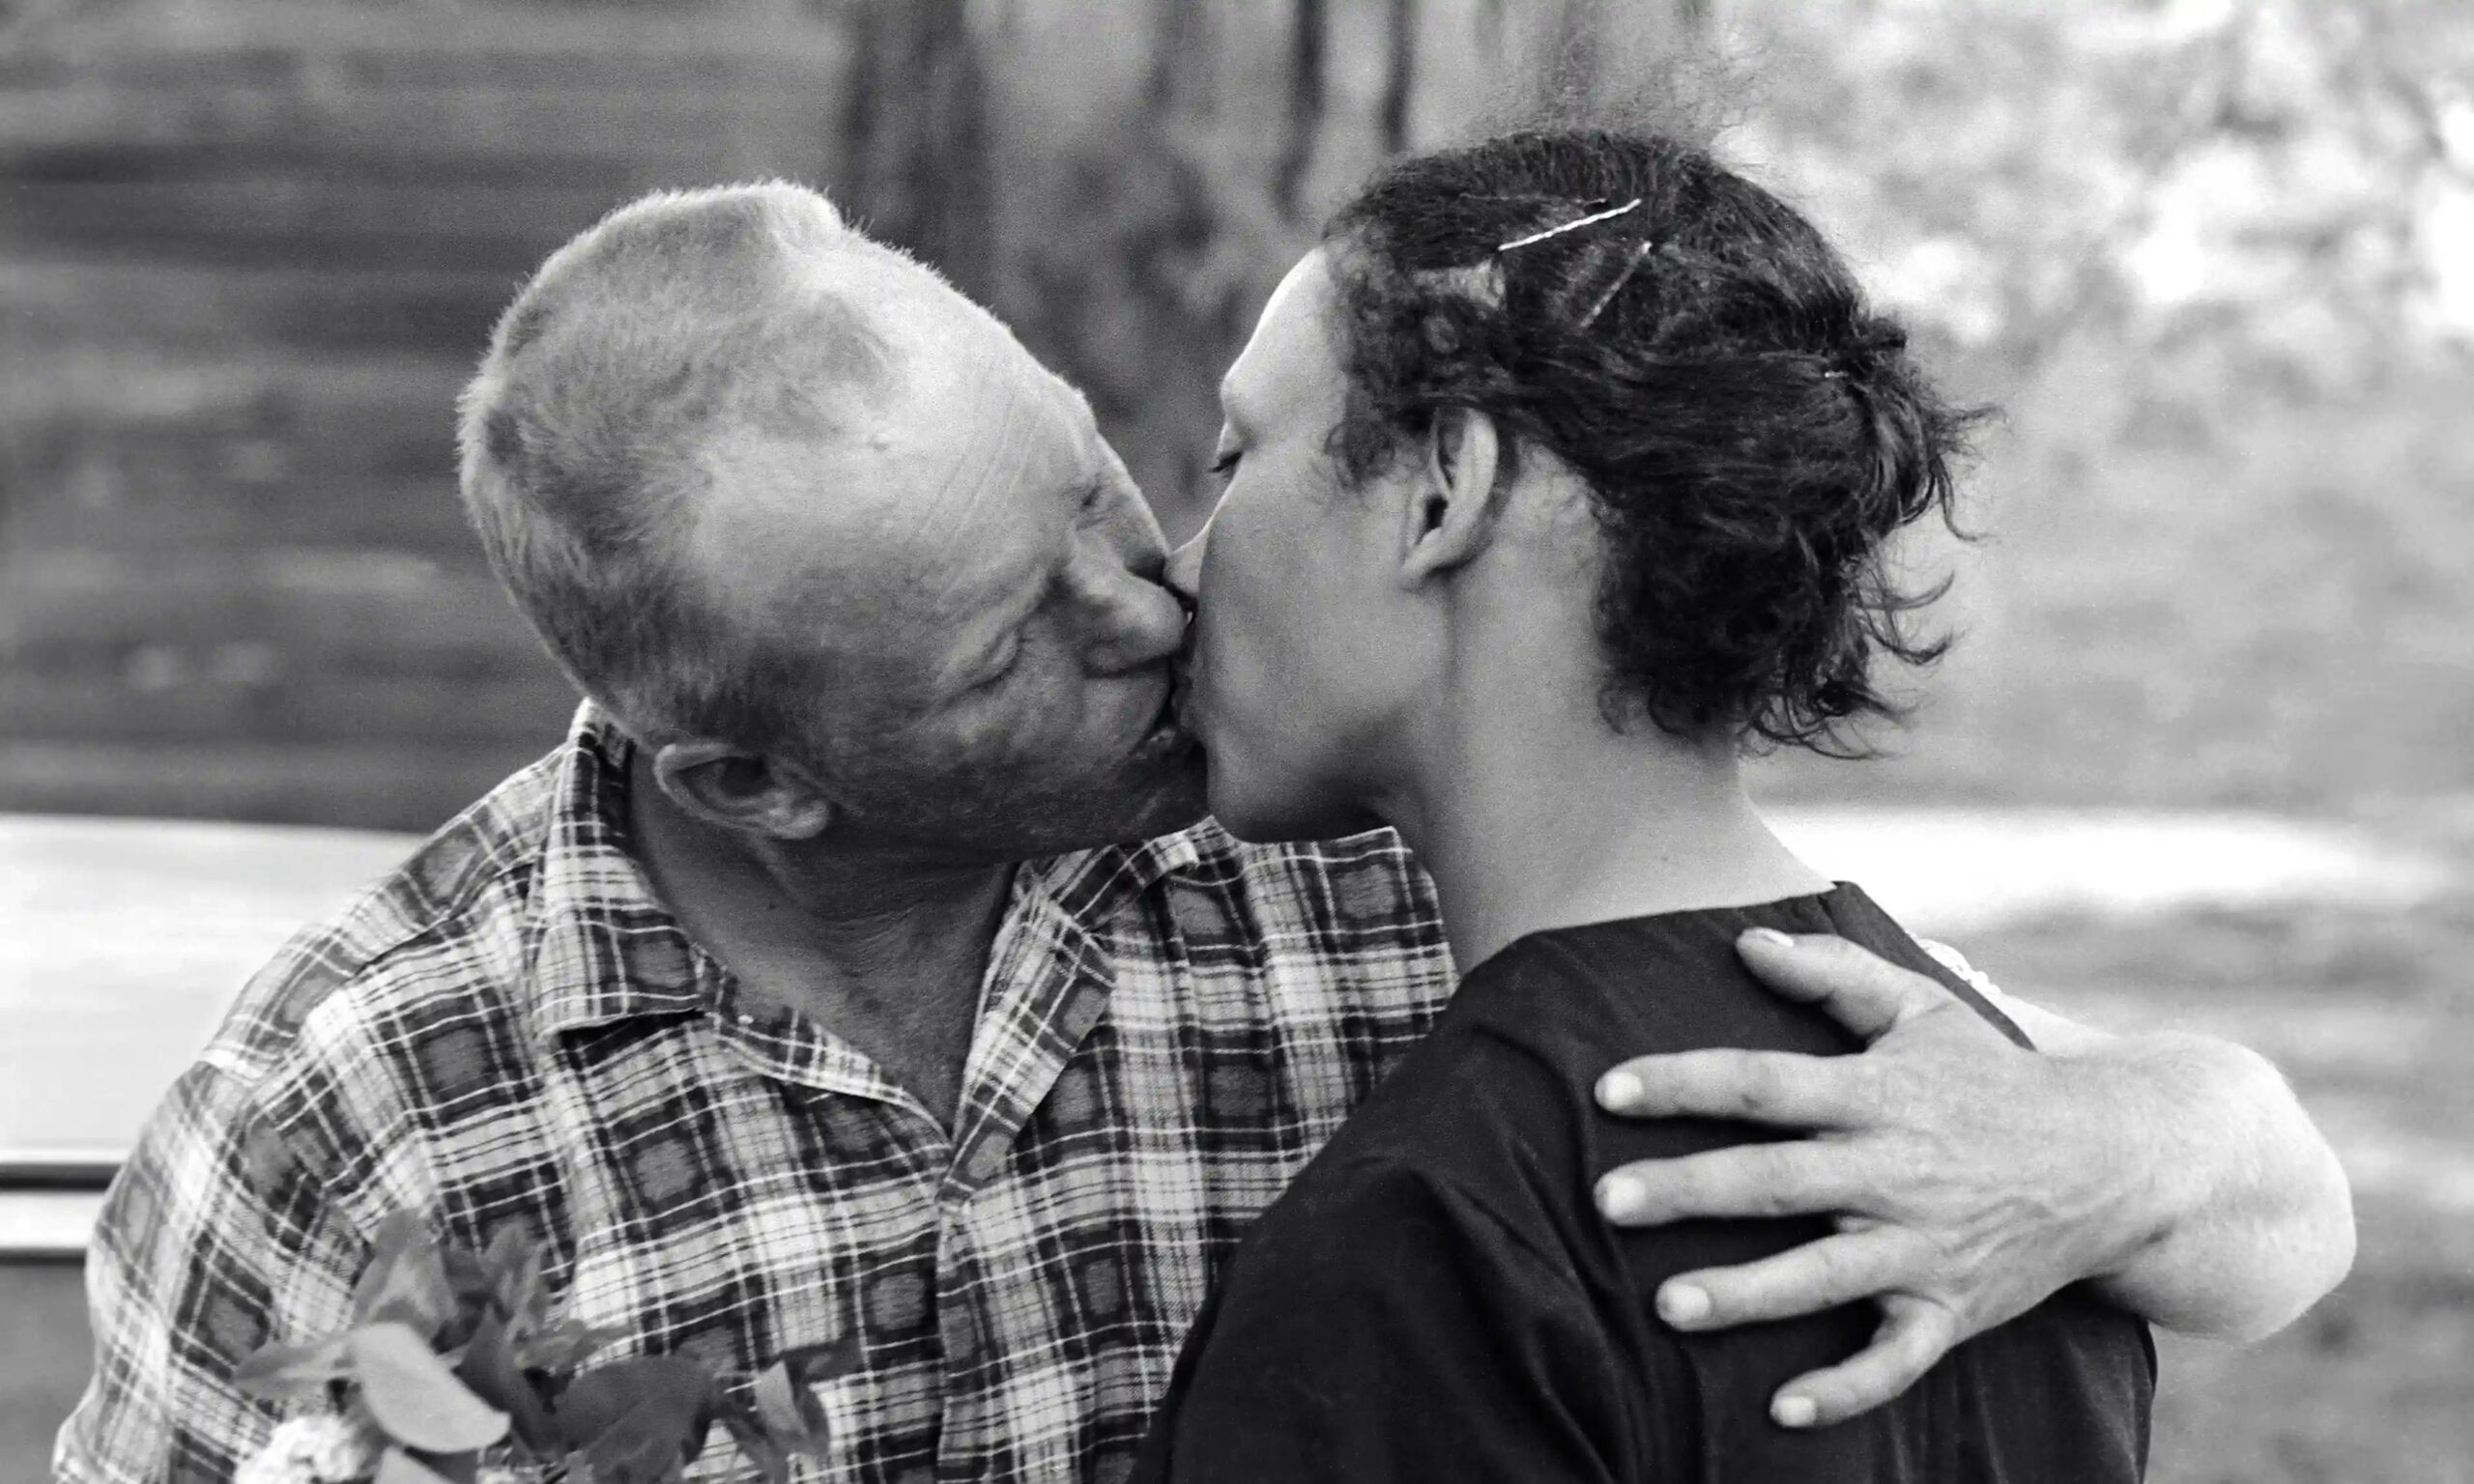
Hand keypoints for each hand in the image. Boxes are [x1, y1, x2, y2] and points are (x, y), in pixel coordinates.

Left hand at [1590, 929, 2147, 1428]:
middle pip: (1778, 1180)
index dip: (1685, 1083)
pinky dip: (1846, 1388)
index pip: (1765, 1084)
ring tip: (1666, 1305)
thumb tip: (1743, 940)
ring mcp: (1924, 1247)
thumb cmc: (1994, 1077)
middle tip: (1606, 1199)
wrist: (2115, 1160)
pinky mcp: (1952, 1310)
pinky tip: (1783, 1412)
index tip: (1607, 1090)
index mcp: (1877, 1096)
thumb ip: (1831, 975)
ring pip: (1825, 1276)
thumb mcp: (1923, 1007)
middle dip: (1691, 1190)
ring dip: (1747, 1294)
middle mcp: (1895, 1172)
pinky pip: (1896, 1360)